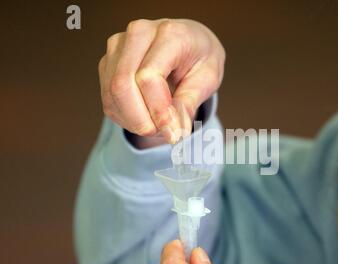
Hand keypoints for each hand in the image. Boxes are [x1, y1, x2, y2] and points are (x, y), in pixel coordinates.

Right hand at [98, 19, 225, 146]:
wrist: (188, 42)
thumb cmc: (200, 59)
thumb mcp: (208, 79)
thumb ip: (189, 104)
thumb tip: (174, 132)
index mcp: (169, 33)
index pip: (149, 76)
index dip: (158, 110)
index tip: (174, 133)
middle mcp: (138, 33)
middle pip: (122, 84)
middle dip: (142, 119)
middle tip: (165, 135)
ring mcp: (118, 47)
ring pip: (112, 94)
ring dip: (135, 121)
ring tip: (161, 126)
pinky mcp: (108, 63)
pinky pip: (109, 100)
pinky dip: (127, 119)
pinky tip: (147, 119)